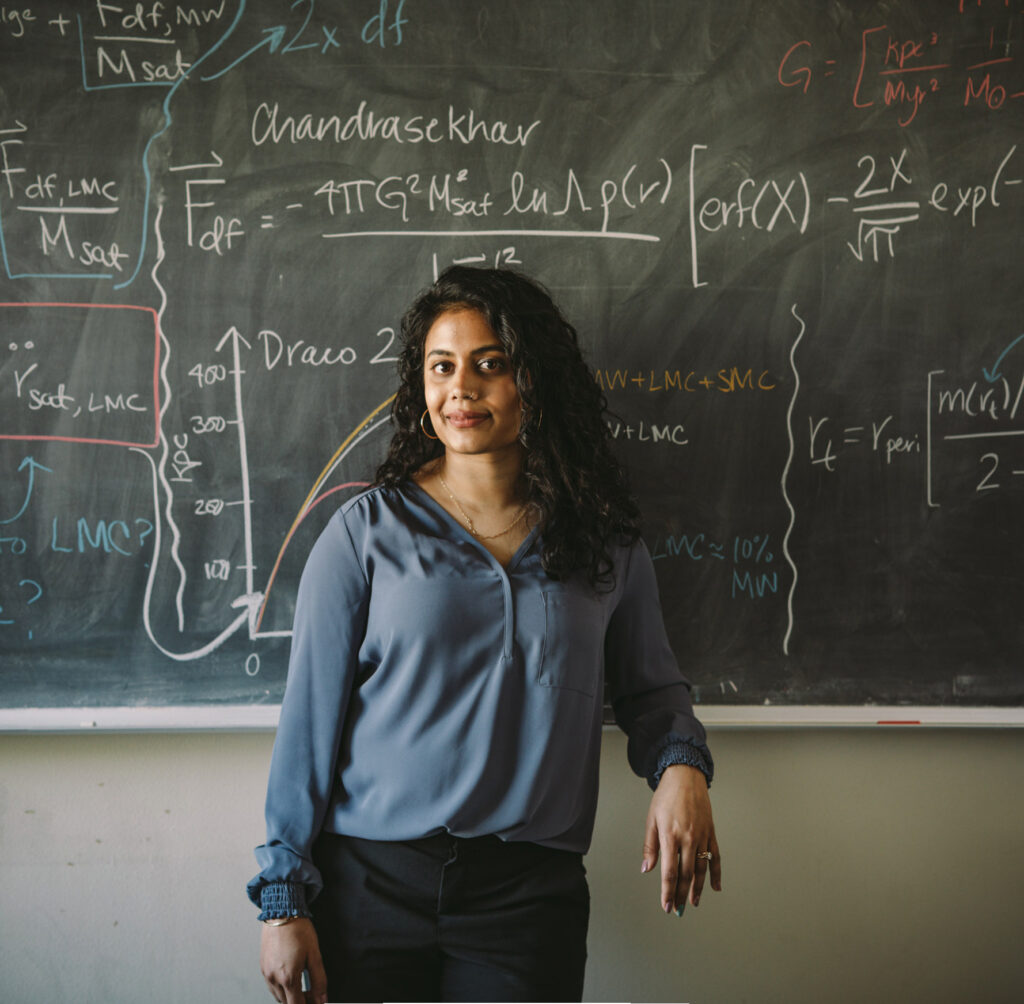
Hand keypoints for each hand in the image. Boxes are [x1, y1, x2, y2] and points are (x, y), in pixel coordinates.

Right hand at [260, 918, 327, 1003]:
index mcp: (288, 977)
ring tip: (301, 984)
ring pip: (277, 996)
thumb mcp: (314, 954)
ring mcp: (266, 973)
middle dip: (299, 1001)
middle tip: (311, 993)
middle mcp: (274, 978)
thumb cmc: (298, 930)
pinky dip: (281, 987)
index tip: (315, 1001)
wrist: (282, 913)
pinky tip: (289, 977)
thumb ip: (319, 979)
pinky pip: (271, 985)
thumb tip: (322, 998)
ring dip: (289, 996)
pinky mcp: (262, 966)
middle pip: (286, 1003)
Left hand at [641, 764, 721, 914]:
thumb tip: (647, 869)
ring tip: (693, 903)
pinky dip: (716, 873)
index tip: (666, 906)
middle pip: (687, 874)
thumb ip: (650, 846)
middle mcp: (688, 838)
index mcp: (670, 835)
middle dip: (682, 895)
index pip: (669, 871)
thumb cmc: (666, 796)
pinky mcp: (711, 832)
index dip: (668, 891)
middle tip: (678, 910)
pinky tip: (715, 887)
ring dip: (698, 889)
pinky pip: (716, 856)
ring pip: (702, 869)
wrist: (685, 776)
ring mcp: (701, 836)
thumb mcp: (651, 819)